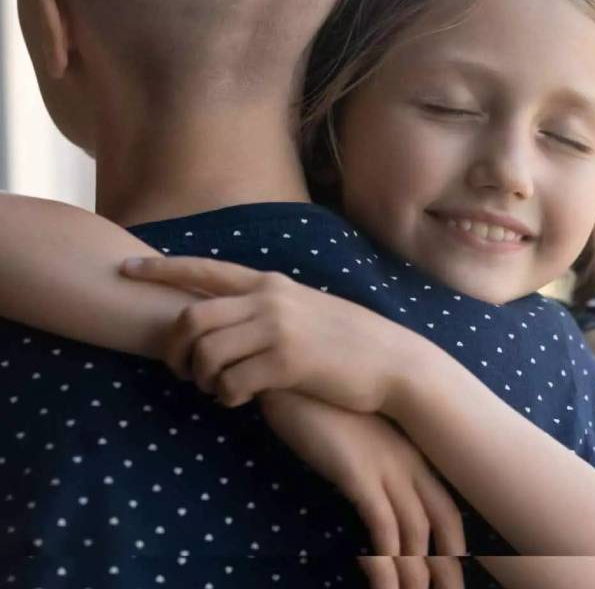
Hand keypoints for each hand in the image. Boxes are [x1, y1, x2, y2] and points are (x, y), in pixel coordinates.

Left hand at [121, 256, 408, 411]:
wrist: (394, 362)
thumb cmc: (351, 341)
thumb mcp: (308, 308)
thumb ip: (269, 306)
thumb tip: (231, 317)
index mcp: (271, 284)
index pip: (203, 270)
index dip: (159, 270)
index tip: (125, 270)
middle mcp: (270, 300)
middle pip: (190, 317)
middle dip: (172, 349)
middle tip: (179, 371)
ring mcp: (278, 331)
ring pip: (204, 354)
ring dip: (199, 379)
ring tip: (214, 389)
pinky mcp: (286, 365)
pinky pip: (230, 384)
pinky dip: (224, 397)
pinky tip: (238, 400)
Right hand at [259, 391, 466, 587]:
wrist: (294, 369)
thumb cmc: (319, 403)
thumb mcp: (355, 436)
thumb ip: (369, 463)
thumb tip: (371, 495)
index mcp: (413, 453)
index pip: (449, 507)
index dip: (457, 544)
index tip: (458, 570)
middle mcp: (408, 461)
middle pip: (445, 524)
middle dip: (449, 567)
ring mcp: (385, 466)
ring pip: (414, 534)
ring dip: (414, 575)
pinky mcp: (357, 472)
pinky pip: (382, 526)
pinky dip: (385, 561)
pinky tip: (382, 583)